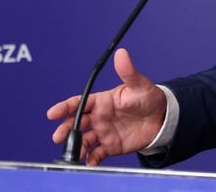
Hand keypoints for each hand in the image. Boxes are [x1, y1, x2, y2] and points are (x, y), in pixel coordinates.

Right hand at [47, 48, 167, 165]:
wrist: (162, 117)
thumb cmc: (148, 97)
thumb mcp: (139, 84)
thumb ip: (128, 72)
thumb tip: (122, 53)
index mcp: (102, 101)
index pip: (80, 103)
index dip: (65, 107)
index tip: (53, 113)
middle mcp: (99, 117)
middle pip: (76, 123)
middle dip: (65, 130)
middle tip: (58, 136)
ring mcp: (104, 132)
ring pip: (84, 140)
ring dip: (77, 146)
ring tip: (76, 153)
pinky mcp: (111, 146)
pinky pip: (97, 154)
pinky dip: (91, 159)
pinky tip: (89, 162)